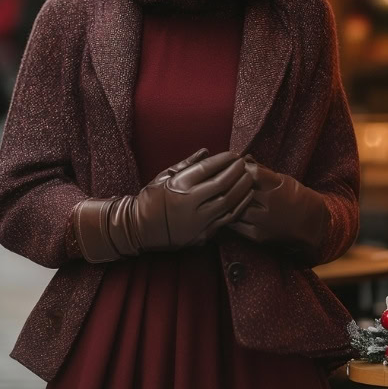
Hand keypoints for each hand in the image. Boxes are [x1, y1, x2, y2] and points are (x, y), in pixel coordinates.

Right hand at [73, 149, 253, 261]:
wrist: (138, 229)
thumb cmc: (151, 198)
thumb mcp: (164, 176)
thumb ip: (187, 164)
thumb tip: (207, 152)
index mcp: (178, 186)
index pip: (208, 169)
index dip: (224, 160)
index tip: (233, 154)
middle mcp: (189, 204)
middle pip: (222, 185)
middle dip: (237, 172)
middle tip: (244, 163)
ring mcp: (196, 223)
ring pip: (228, 204)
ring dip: (242, 189)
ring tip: (249, 178)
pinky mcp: (201, 236)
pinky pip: (226, 221)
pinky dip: (238, 208)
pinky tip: (245, 198)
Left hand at [229, 155, 328, 258]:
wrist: (313, 224)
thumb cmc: (297, 197)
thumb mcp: (283, 179)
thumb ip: (263, 171)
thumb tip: (244, 160)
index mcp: (275, 187)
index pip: (250, 173)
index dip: (240, 168)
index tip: (234, 165)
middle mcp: (268, 205)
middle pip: (238, 191)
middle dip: (229, 184)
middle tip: (222, 179)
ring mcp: (262, 222)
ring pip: (234, 208)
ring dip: (226, 201)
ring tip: (221, 195)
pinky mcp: (258, 236)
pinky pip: (236, 226)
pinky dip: (229, 217)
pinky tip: (225, 210)